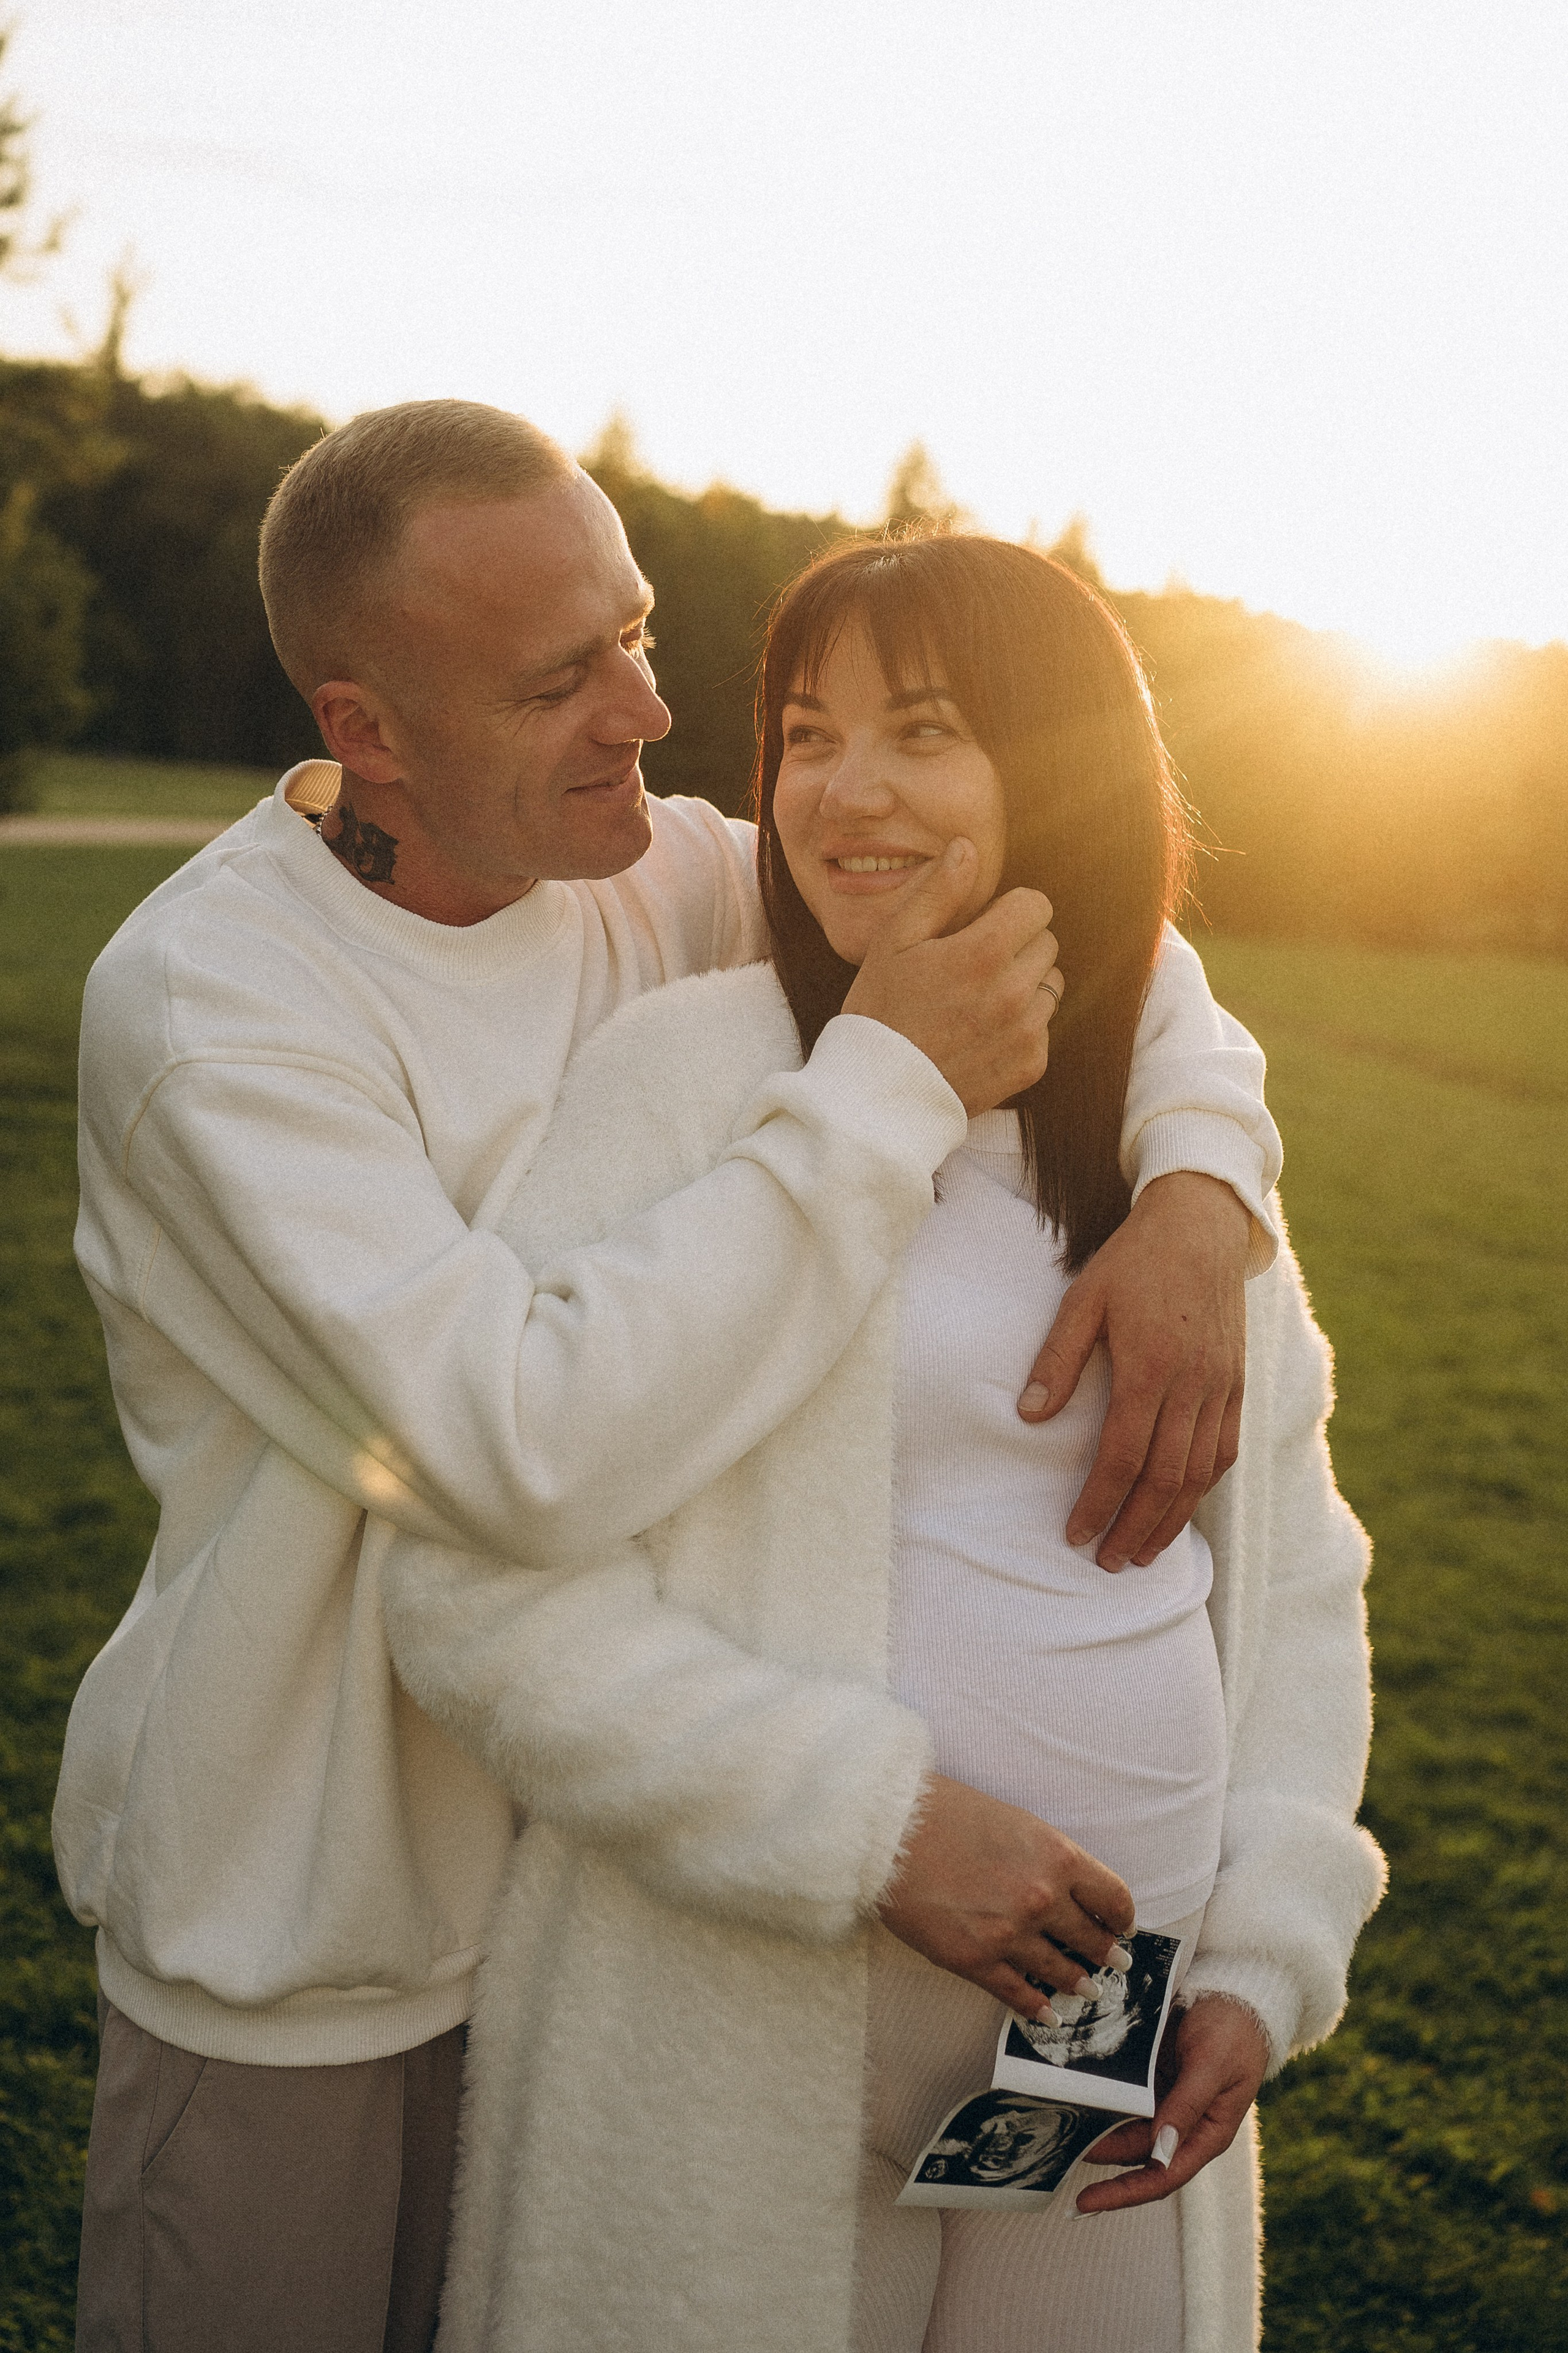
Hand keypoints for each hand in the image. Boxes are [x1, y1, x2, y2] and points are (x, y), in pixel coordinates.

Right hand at [842, 839, 1064, 1115]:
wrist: (878, 1095)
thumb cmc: (879, 1011)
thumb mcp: (894, 941)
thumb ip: (937, 890)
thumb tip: (968, 847)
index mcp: (984, 952)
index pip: (1036, 905)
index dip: (1010, 909)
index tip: (982, 925)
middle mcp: (1015, 991)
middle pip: (1047, 942)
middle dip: (1018, 944)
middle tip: (973, 965)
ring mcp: (1027, 1031)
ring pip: (1052, 984)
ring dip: (1025, 984)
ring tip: (978, 1000)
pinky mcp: (1031, 1064)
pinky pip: (1044, 1027)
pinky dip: (1022, 1026)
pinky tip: (981, 1034)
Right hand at [877, 1775, 1133, 2016]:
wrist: (891, 1829)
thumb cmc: (948, 1813)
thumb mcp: (1015, 1823)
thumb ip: (1048, 1859)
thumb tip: (1070, 1891)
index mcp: (1058, 1857)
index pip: (1113, 1899)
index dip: (1121, 1917)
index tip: (1122, 1925)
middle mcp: (1042, 1899)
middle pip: (1092, 1940)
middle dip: (1106, 1955)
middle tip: (1114, 1963)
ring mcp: (1009, 1934)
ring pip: (1061, 1972)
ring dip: (1078, 1984)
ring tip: (1086, 1989)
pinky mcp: (975, 1961)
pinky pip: (1019, 1994)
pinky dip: (1037, 2007)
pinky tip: (1046, 2013)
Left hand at [1017, 1171, 1249, 1568]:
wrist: (1200, 1226)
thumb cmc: (1133, 1262)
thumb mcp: (1083, 1298)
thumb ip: (1058, 1359)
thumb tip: (1028, 1416)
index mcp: (1148, 1368)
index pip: (1122, 1457)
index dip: (1099, 1504)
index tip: (1075, 1534)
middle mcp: (1191, 1385)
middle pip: (1165, 1479)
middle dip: (1134, 1528)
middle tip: (1108, 1562)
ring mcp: (1221, 1387)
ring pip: (1200, 1473)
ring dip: (1171, 1520)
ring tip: (1142, 1552)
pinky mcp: (1237, 1383)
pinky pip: (1225, 1449)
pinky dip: (1204, 1487)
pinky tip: (1182, 1507)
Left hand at [1074, 1994, 1269, 2212]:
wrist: (1238, 1991)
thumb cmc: (1234, 2031)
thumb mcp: (1211, 2066)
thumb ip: (1186, 2106)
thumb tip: (1160, 2150)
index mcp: (1207, 2134)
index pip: (1162, 2177)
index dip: (1123, 2194)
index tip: (1084, 2204)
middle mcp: (1184, 2126)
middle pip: (1136, 2156)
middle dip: (1098, 2156)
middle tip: (1054, 2153)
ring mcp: (1168, 2102)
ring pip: (1125, 2128)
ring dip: (1095, 2131)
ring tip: (1054, 2129)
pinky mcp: (1155, 2079)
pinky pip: (1124, 2098)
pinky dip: (1103, 2101)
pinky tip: (1074, 2098)